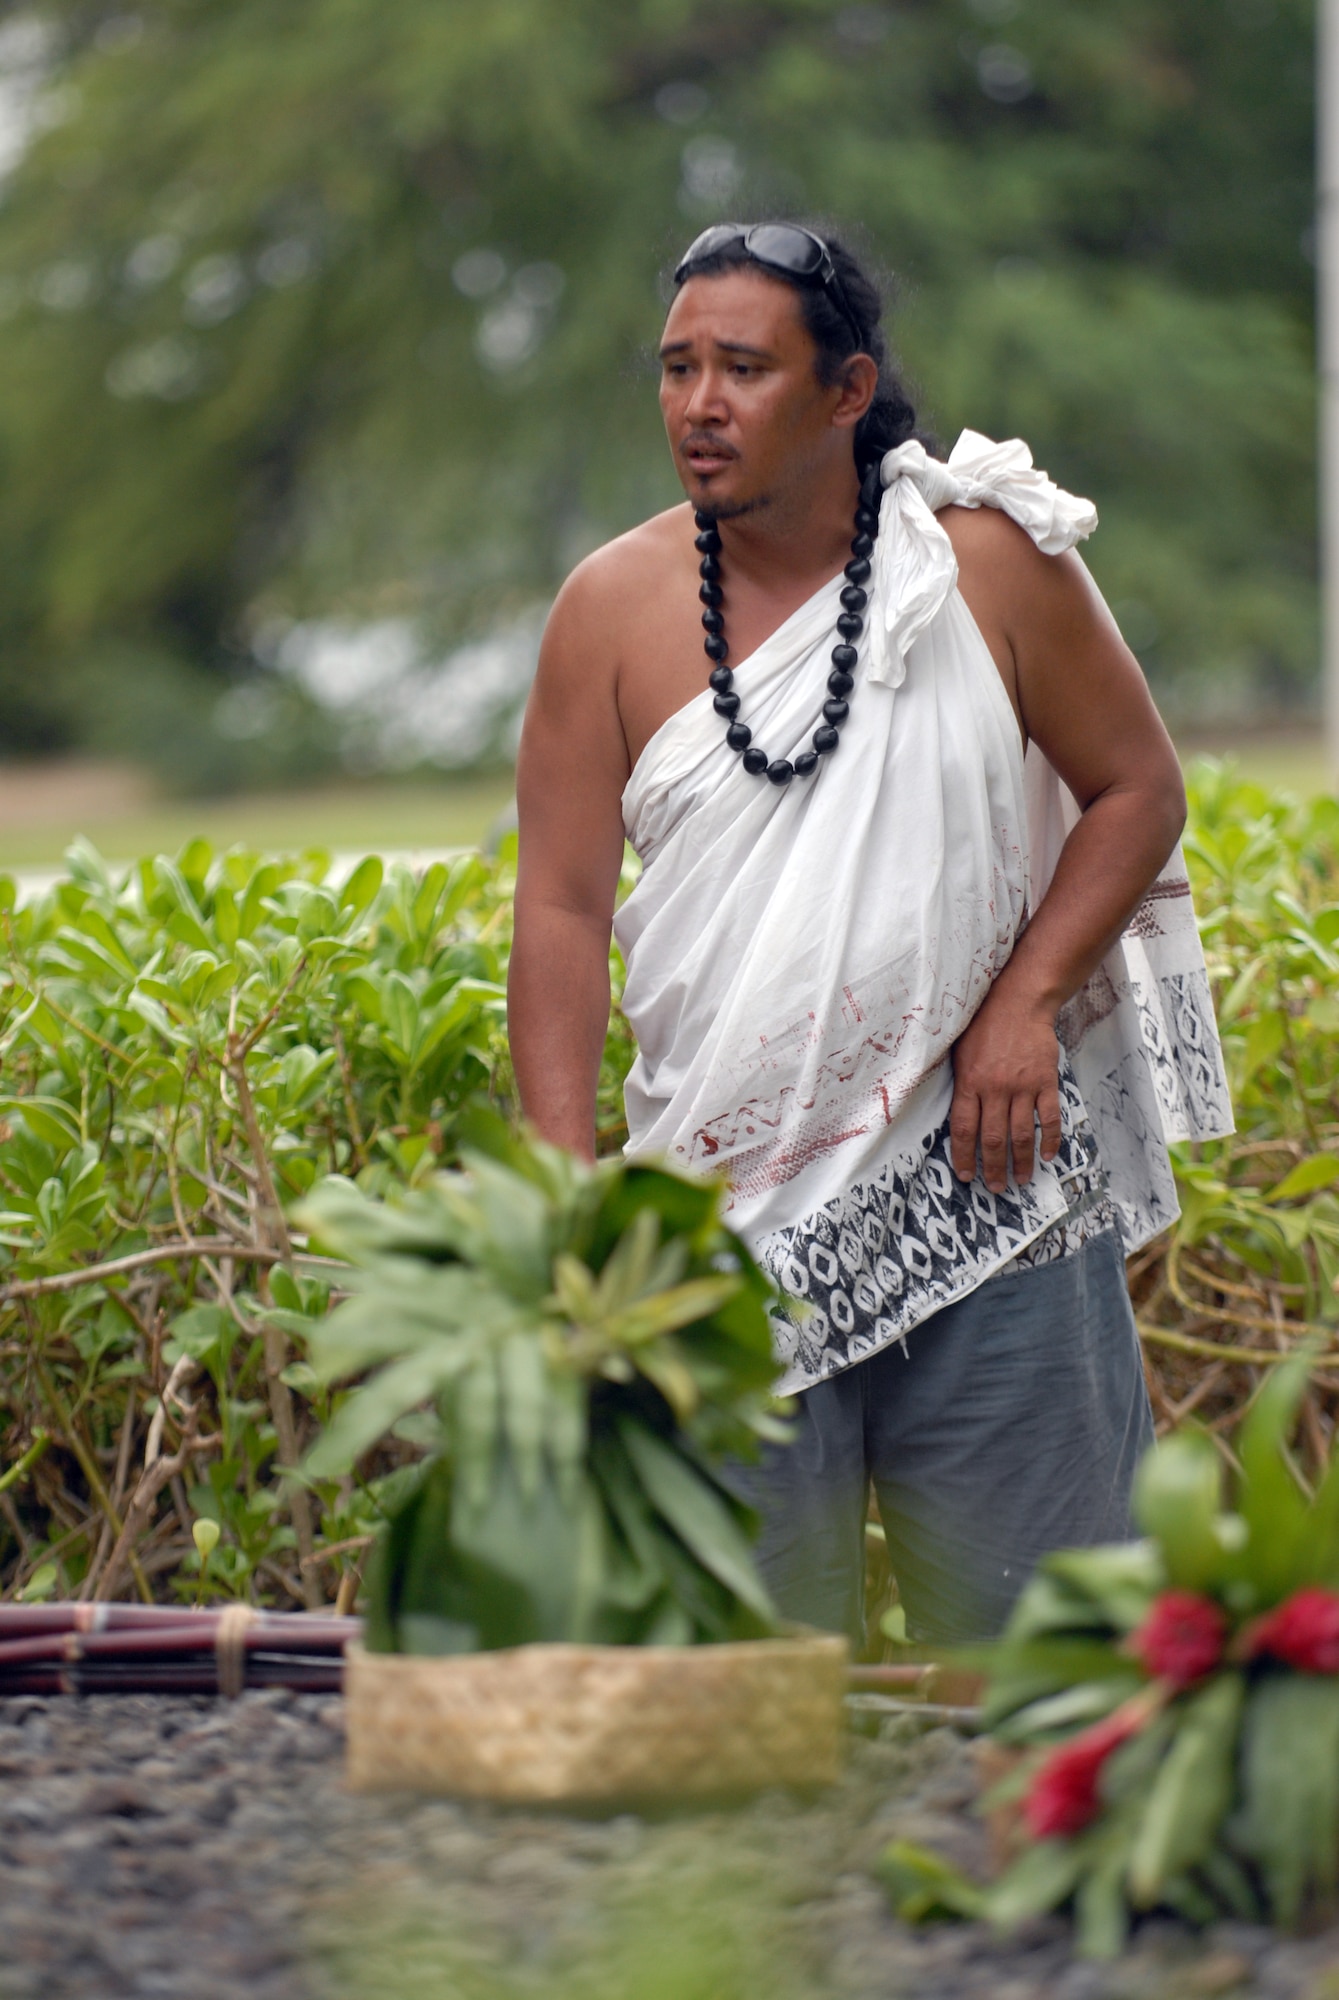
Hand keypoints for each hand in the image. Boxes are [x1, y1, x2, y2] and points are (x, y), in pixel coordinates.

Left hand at [949, 988, 1061, 1192]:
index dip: (964, 1156)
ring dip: (1021, 1161)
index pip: (964, 1129)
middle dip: (993, 1168)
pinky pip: (1049, 1117)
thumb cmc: (983, 1025)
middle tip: (995, 1187)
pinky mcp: (1045, 1081)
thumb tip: (955, 1115)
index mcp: (969, 1082)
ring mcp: (1023, 1086)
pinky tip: (1047, 1156)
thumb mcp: (959, 1051)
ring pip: (1021, 1134)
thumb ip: (959, 1083)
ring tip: (1020, 1179)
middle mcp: (995, 1088)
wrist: (1019, 1002)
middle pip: (993, 1139)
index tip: (966, 1175)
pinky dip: (1050, 1139)